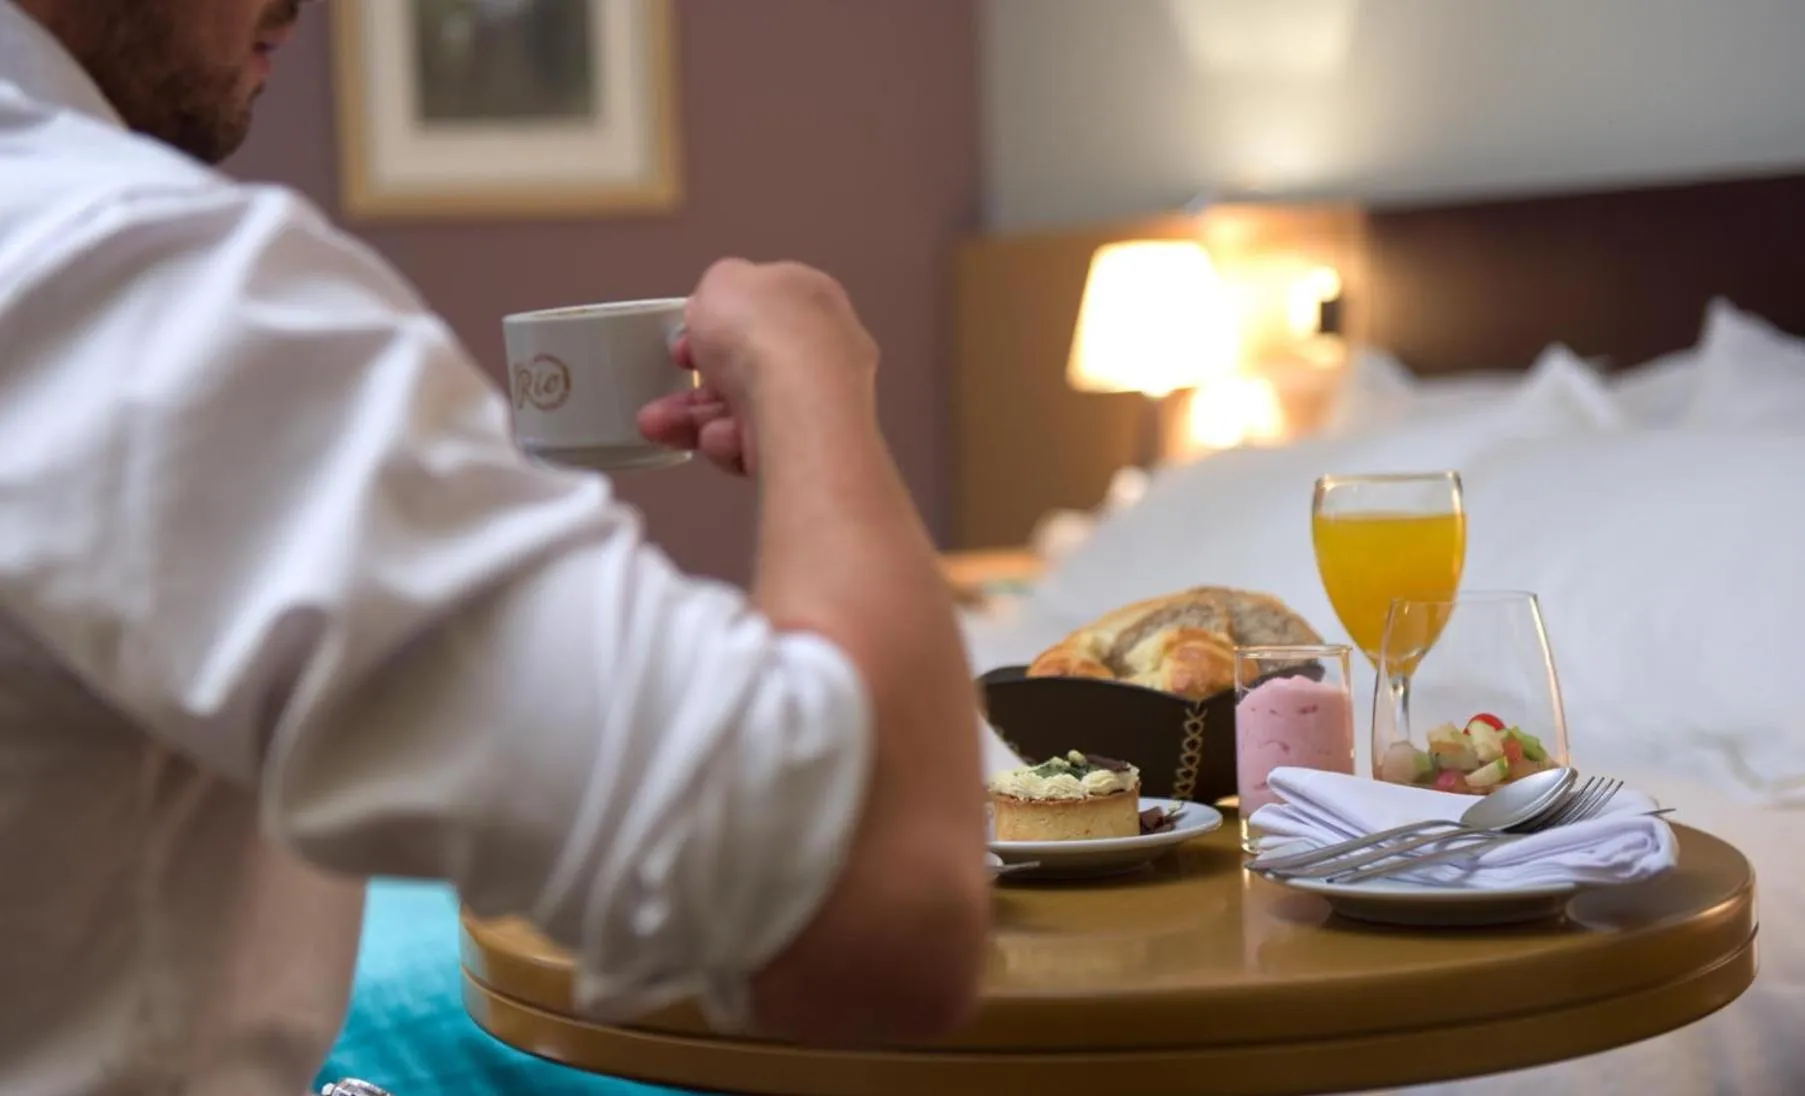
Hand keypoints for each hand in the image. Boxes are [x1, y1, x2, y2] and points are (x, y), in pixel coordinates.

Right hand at [638, 259, 877, 475]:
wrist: (799, 407)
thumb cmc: (765, 336)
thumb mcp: (721, 282)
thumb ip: (716, 290)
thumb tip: (715, 305)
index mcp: (810, 298)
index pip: (760, 312)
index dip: (716, 324)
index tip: (684, 338)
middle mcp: (823, 351)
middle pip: (748, 368)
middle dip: (697, 382)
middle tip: (666, 388)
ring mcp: (819, 403)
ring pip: (744, 412)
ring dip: (694, 418)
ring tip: (659, 425)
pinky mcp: (810, 448)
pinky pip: (756, 447)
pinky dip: (730, 444)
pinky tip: (720, 439)